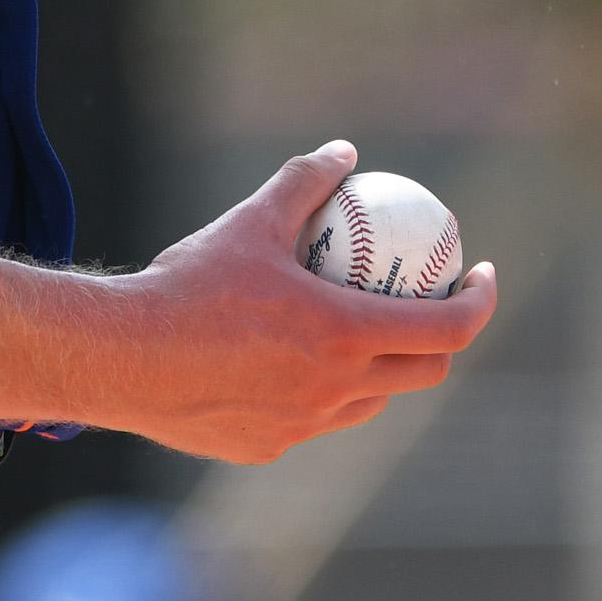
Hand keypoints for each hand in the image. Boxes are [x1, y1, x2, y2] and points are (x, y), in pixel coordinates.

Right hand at [104, 141, 497, 463]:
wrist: (122, 358)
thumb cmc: (188, 287)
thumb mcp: (249, 222)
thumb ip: (302, 182)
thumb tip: (344, 152)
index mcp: (344, 334)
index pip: (447, 328)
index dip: (478, 301)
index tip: (478, 273)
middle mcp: (336, 389)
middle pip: (423, 373)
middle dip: (443, 340)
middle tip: (428, 306)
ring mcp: (304, 427)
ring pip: (368, 403)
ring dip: (381, 371)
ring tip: (360, 335)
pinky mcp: (268, 448)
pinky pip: (312, 420)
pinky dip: (318, 392)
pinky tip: (285, 364)